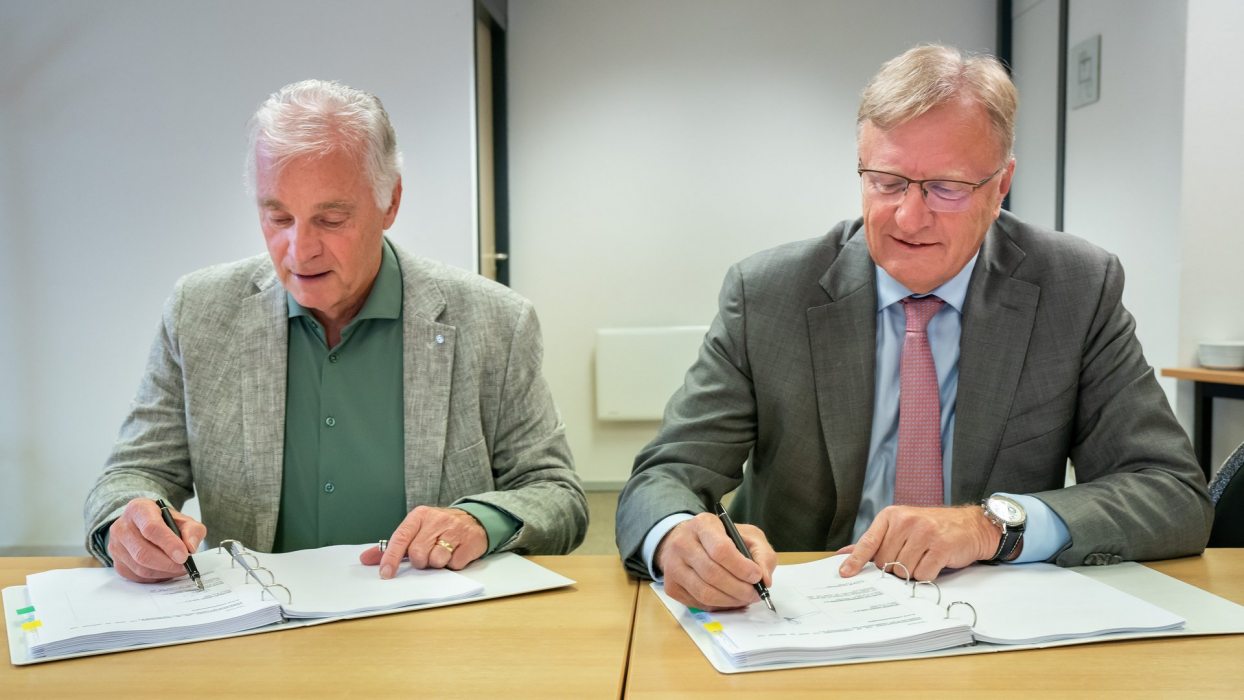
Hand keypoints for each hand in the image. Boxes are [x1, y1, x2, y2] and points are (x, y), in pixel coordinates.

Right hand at [108, 497, 205, 583]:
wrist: (143, 525)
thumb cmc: (164, 522)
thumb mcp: (182, 519)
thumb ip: (192, 530)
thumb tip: (191, 547)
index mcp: (138, 509)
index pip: (151, 528)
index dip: (168, 543)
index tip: (184, 555)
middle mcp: (122, 527)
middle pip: (143, 552)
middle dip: (168, 563)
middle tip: (185, 566)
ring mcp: (116, 547)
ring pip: (140, 567)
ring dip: (164, 572)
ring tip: (179, 568)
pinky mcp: (117, 563)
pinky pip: (137, 576)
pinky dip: (156, 577)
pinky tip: (166, 571)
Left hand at [359, 506, 488, 577]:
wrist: (474, 520)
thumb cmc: (439, 528)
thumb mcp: (416, 530)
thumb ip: (392, 546)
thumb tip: (366, 559)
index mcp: (419, 516)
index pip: (400, 537)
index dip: (391, 557)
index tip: (385, 573)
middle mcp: (437, 520)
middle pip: (418, 552)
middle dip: (420, 562)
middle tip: (426, 556)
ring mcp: (455, 530)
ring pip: (436, 560)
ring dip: (437, 564)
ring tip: (441, 554)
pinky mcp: (470, 542)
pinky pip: (454, 564)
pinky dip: (452, 565)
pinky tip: (454, 554)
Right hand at [655, 512, 777, 610]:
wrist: (687, 542)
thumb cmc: (721, 538)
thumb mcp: (747, 535)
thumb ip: (762, 554)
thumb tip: (765, 580)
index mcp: (702, 525)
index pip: (720, 549)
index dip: (741, 567)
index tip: (756, 576)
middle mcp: (682, 544)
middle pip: (712, 574)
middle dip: (739, 588)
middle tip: (755, 594)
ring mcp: (673, 566)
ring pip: (704, 592)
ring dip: (730, 600)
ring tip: (745, 598)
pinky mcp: (671, 586)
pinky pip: (698, 602)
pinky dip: (718, 605)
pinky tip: (729, 598)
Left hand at [836, 505, 1000, 580]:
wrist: (970, 525)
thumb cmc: (932, 528)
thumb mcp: (900, 528)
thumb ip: (874, 542)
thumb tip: (844, 553)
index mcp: (891, 516)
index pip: (868, 542)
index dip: (855, 560)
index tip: (844, 573)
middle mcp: (906, 521)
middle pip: (885, 562)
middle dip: (894, 567)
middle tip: (909, 556)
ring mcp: (924, 533)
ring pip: (903, 571)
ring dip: (912, 572)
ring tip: (922, 557)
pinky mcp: (941, 546)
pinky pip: (923, 574)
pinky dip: (927, 575)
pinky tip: (934, 562)